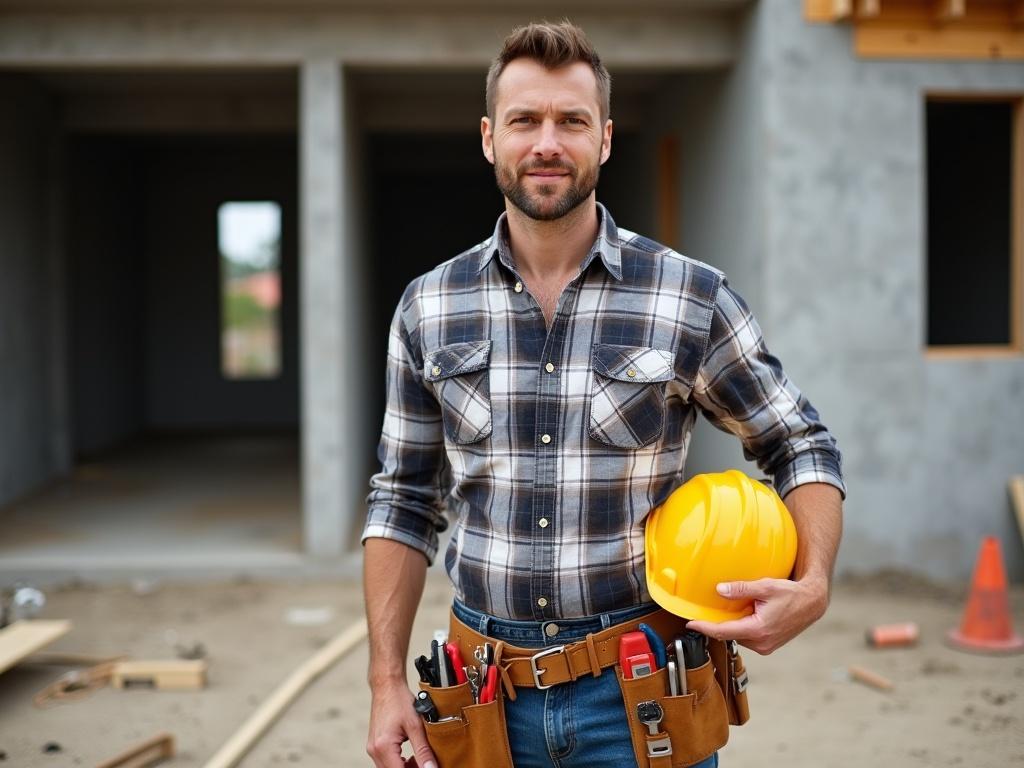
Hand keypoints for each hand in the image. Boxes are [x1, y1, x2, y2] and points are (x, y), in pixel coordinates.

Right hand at [366, 679, 436, 767]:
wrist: (387, 686)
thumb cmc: (399, 700)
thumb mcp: (416, 725)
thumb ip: (423, 750)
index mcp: (383, 747)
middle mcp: (374, 750)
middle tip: (427, 764)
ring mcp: (373, 748)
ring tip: (421, 760)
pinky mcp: (375, 745)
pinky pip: (386, 762)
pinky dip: (399, 763)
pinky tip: (411, 757)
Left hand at [684, 576, 828, 654]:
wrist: (812, 603)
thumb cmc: (792, 594)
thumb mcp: (765, 587)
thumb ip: (741, 589)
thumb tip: (720, 590)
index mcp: (758, 630)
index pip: (723, 631)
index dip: (704, 628)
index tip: (690, 624)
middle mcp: (761, 643)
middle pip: (729, 635)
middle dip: (715, 625)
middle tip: (702, 613)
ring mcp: (765, 646)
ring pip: (738, 636)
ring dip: (730, 625)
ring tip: (724, 610)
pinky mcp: (768, 644)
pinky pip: (747, 636)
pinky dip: (740, 627)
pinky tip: (740, 614)